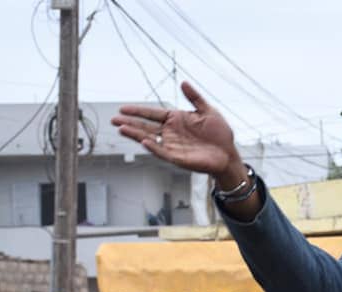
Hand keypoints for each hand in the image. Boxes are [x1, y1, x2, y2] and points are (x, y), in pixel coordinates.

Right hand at [111, 81, 240, 179]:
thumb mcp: (208, 110)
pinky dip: (153, 147)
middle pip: (146, 127)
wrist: (228, 154)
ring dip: (135, 134)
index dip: (138, 111)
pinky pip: (162, 152)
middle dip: (130, 123)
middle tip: (113, 120)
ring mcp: (173, 146)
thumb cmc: (220, 133)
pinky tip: (143, 141)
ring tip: (121, 129)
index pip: (152, 114)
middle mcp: (171, 133)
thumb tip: (183, 82)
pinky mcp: (178, 158)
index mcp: (176, 119)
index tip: (122, 109)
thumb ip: (195, 97)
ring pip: (149, 139)